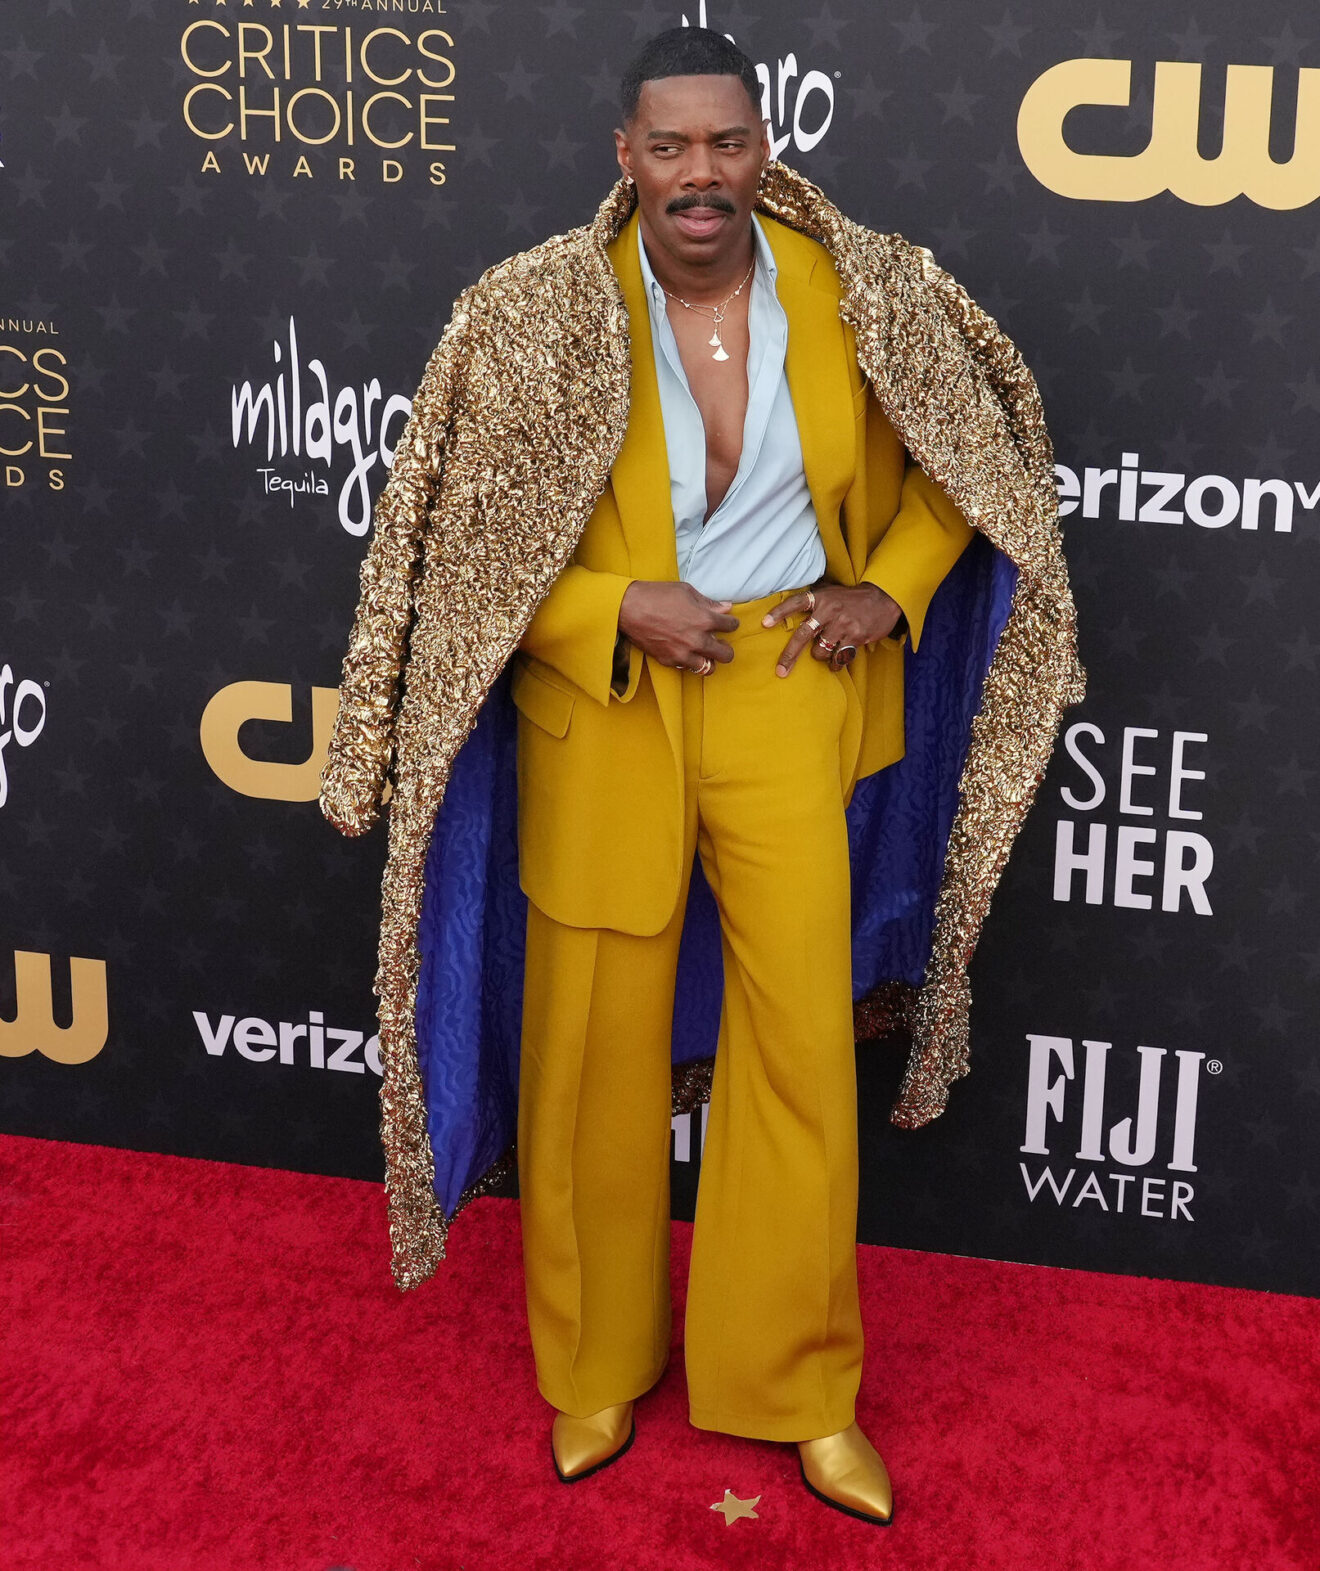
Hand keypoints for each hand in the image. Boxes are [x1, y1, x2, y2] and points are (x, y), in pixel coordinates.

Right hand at [618, 580, 739, 671]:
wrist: (628, 608)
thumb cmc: (656, 595)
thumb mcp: (686, 591)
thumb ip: (708, 602)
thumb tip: (725, 607)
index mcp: (704, 619)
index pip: (731, 626)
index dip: (731, 623)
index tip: (727, 622)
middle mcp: (697, 640)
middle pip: (726, 654)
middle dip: (726, 648)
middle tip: (720, 643)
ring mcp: (683, 653)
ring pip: (709, 668)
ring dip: (709, 660)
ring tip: (705, 653)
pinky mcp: (669, 661)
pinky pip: (688, 668)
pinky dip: (690, 661)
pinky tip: (686, 652)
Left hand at [762, 581, 901, 676]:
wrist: (884, 599)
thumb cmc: (852, 599)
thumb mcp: (832, 593)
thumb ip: (814, 603)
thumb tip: (790, 617)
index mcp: (821, 598)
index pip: (795, 603)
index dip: (779, 613)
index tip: (764, 623)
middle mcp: (830, 610)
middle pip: (803, 635)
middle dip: (790, 655)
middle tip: (781, 671)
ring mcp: (843, 624)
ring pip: (820, 650)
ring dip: (820, 656)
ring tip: (827, 650)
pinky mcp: (855, 637)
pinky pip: (838, 658)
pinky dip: (834, 664)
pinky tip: (836, 661)